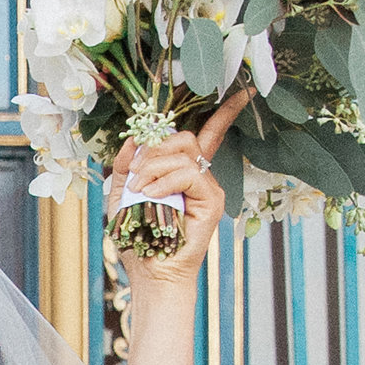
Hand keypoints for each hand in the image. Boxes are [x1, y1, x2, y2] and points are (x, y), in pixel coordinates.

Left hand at [107, 96, 240, 285]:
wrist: (152, 272)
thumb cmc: (138, 239)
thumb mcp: (122, 195)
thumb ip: (126, 166)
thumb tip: (134, 140)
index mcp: (181, 172)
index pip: (206, 135)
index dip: (225, 112)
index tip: (243, 92)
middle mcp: (199, 176)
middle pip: (184, 137)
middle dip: (155, 148)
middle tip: (136, 174)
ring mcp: (208, 188)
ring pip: (184, 154)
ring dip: (154, 168)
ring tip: (140, 191)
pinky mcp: (212, 201)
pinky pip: (188, 174)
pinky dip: (165, 180)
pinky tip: (152, 195)